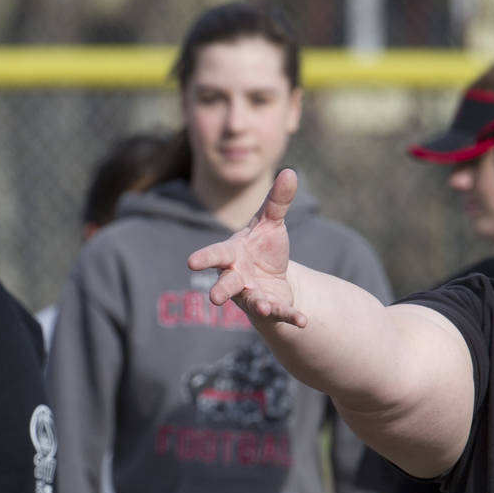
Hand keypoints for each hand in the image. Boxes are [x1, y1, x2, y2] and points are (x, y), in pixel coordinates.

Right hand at [187, 169, 305, 326]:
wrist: (274, 277)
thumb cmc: (263, 246)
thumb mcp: (272, 221)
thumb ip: (278, 200)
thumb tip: (290, 172)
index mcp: (232, 253)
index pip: (216, 254)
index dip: (204, 258)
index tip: (191, 262)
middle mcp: (236, 277)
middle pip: (226, 284)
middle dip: (221, 290)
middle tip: (214, 298)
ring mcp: (251, 295)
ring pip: (251, 302)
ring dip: (258, 304)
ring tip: (265, 307)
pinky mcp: (269, 307)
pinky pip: (279, 312)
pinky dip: (290, 316)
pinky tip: (302, 320)